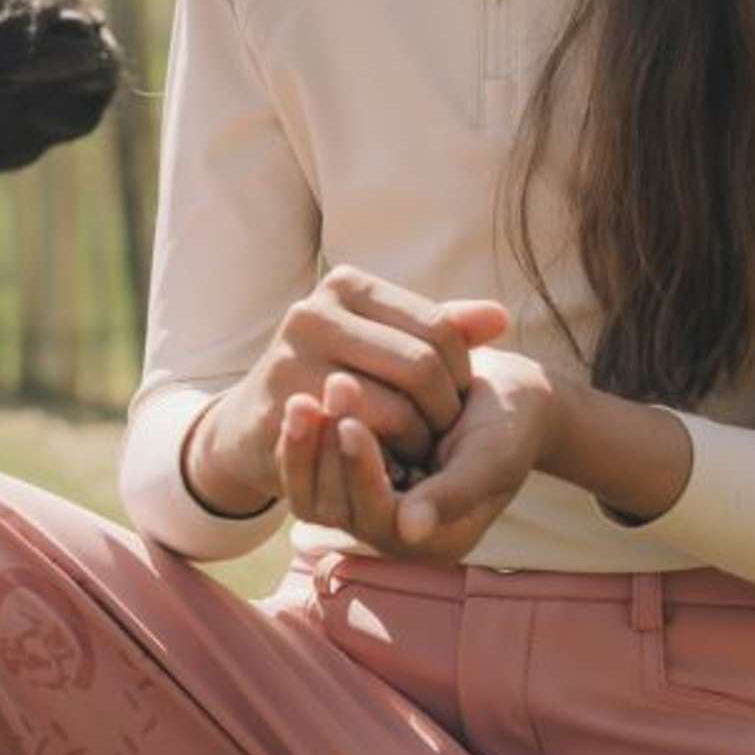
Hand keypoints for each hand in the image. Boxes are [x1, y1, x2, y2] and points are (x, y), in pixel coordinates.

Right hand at [196, 268, 511, 512]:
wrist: (254, 424)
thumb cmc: (334, 376)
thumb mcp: (385, 344)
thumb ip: (441, 329)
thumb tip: (501, 319)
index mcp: (345, 285)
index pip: (439, 328)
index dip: (462, 373)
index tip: (456, 404)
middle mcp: (312, 313)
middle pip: (421, 367)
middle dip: (444, 411)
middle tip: (442, 438)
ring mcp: (290, 361)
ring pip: (395, 410)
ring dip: (419, 443)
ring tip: (419, 454)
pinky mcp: (282, 413)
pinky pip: (358, 445)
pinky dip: (386, 462)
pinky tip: (391, 470)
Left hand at [279, 344, 558, 563]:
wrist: (506, 399)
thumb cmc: (510, 425)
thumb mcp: (492, 457)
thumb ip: (454, 494)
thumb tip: (409, 531)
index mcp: (438, 540)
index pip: (383, 518)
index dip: (362, 472)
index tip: (348, 422)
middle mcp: (398, 532)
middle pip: (341, 509)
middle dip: (324, 455)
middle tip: (311, 400)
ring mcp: (373, 506)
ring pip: (321, 491)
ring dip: (308, 446)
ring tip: (301, 398)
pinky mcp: (356, 476)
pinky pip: (317, 468)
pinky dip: (307, 438)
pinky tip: (299, 399)